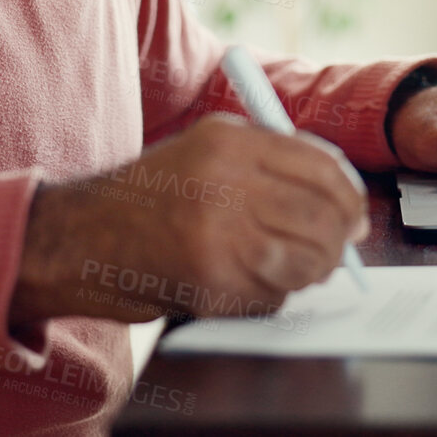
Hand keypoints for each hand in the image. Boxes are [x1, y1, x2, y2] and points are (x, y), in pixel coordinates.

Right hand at [9, 114, 368, 324]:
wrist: (80, 237)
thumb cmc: (149, 196)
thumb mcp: (204, 151)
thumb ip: (270, 162)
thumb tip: (344, 198)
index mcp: (228, 142)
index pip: (322, 167)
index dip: (350, 196)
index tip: (356, 214)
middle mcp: (224, 183)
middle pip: (323, 216)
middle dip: (340, 240)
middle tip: (338, 249)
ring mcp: (217, 236)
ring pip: (306, 260)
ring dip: (310, 271)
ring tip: (289, 266)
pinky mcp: (210, 282)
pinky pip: (272, 295)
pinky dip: (271, 296)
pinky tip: (243, 282)